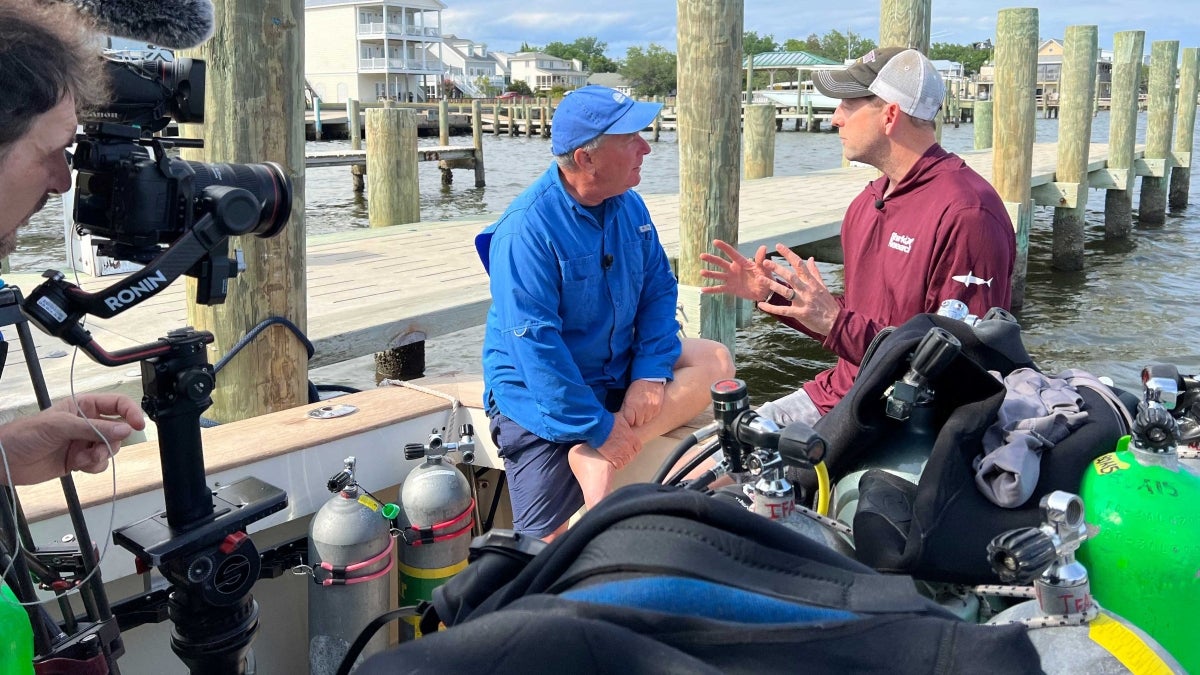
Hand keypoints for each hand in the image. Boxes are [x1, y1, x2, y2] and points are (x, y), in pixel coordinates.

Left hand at [0, 394, 145, 485]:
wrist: (5, 461)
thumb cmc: (24, 435)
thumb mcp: (60, 426)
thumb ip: (93, 427)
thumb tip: (124, 429)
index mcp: (83, 406)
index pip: (117, 404)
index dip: (130, 412)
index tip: (138, 425)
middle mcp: (87, 423)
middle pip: (117, 430)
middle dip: (110, 442)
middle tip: (98, 449)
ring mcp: (84, 442)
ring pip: (110, 448)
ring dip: (99, 456)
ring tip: (82, 459)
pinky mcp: (79, 459)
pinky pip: (99, 463)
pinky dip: (93, 466)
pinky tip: (78, 466)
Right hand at [594, 415, 640, 469]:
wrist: (600, 427)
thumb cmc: (609, 421)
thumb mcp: (622, 421)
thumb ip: (626, 427)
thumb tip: (625, 426)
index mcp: (632, 438)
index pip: (638, 447)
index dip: (633, 448)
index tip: (628, 448)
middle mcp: (629, 447)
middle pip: (632, 455)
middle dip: (627, 455)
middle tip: (620, 453)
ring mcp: (622, 453)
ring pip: (626, 461)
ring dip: (621, 460)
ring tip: (615, 457)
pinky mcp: (614, 457)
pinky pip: (619, 465)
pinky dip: (616, 464)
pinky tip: (612, 460)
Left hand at [620, 379, 665, 427]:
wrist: (650, 380)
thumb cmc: (637, 388)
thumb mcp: (627, 397)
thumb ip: (626, 409)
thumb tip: (624, 419)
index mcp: (631, 405)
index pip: (629, 421)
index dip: (629, 420)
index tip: (629, 417)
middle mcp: (641, 408)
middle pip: (638, 423)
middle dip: (637, 419)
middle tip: (636, 413)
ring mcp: (651, 408)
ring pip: (646, 420)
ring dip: (644, 417)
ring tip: (643, 409)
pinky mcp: (657, 408)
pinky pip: (653, 416)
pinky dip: (650, 413)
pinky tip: (648, 407)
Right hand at [699, 240, 772, 301]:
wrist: (764, 292)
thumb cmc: (765, 278)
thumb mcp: (764, 269)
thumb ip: (761, 260)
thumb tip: (763, 247)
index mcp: (742, 263)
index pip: (731, 253)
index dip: (724, 247)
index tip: (715, 241)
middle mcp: (734, 269)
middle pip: (721, 263)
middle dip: (711, 259)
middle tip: (702, 255)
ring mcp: (731, 279)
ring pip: (718, 275)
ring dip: (709, 274)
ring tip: (701, 272)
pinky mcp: (730, 288)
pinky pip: (719, 288)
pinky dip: (711, 289)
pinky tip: (703, 289)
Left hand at [759, 244, 839, 335]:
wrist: (836, 322)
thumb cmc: (827, 304)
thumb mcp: (822, 286)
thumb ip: (814, 272)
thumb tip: (810, 258)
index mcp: (812, 282)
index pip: (799, 264)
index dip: (788, 254)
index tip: (778, 246)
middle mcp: (807, 290)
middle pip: (791, 276)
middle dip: (778, 268)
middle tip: (765, 261)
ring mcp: (804, 301)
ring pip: (786, 291)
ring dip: (772, 285)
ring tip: (760, 279)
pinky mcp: (801, 313)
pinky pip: (784, 310)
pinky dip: (771, 308)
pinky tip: (761, 305)